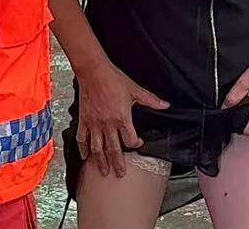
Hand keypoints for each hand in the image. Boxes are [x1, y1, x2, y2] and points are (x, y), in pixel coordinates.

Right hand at [74, 57, 168, 179]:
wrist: (94, 72)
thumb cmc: (114, 79)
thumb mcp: (135, 90)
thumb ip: (151, 100)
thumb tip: (166, 105)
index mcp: (122, 117)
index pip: (130, 139)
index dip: (135, 144)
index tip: (137, 144)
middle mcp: (108, 124)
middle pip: (114, 149)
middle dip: (117, 164)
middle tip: (120, 175)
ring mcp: (95, 124)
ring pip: (97, 148)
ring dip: (100, 161)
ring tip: (103, 172)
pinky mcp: (84, 120)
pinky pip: (82, 139)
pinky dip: (83, 149)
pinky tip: (85, 157)